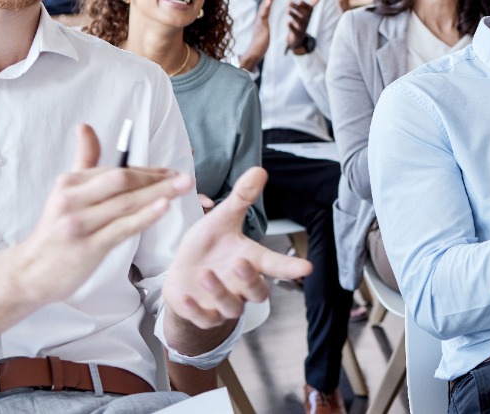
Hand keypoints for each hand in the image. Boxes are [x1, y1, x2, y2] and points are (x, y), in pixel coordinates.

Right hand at [17, 125, 192, 303]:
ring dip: (159, 193)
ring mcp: (79, 223)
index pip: (116, 170)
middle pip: (122, 180)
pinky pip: (121, 228)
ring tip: (184, 187)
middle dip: (156, 178)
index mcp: (70, 182)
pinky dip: (144, 216)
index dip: (147, 170)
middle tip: (184, 178)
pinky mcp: (87, 247)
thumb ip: (83, 161)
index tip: (170, 172)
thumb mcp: (65, 192)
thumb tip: (85, 127)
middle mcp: (72, 199)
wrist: (31, 272)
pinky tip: (163, 207)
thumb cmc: (56, 231)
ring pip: (125, 203)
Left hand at [164, 167, 312, 328]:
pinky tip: (185, 296)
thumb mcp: (222, 220)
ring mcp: (223, 304)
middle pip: (258, 292)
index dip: (291, 268)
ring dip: (220, 292)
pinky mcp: (202, 315)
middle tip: (241, 263)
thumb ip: (241, 198)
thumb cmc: (209, 248)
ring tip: (206, 273)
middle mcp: (241, 287)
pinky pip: (202, 319)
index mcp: (250, 262)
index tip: (307, 268)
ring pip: (232, 308)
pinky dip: (194, 310)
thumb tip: (260, 169)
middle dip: (251, 280)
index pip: (276, 265)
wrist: (183, 276)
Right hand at [239, 0, 277, 69]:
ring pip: (264, 6)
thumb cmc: (259, 44)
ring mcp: (259, 21)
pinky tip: (270, 1)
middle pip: (266, 1)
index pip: (267, 4)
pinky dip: (266, 7)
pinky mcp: (261, 27)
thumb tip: (263, 21)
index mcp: (262, 18)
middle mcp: (260, 18)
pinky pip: (263, 15)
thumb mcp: (264, 32)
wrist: (253, 54)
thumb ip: (263, 24)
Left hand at [286, 0, 319, 54]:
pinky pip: (294, 30)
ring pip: (298, 21)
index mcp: (308, 15)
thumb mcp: (306, 14)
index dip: (304, 5)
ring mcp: (302, 27)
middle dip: (296, 8)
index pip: (308, 9)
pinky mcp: (297, 33)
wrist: (299, 36)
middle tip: (289, 2)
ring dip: (293, 15)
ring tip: (287, 10)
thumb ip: (311, 5)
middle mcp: (306, 20)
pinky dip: (291, 26)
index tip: (300, 0)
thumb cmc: (302, 21)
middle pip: (302, 14)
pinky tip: (288, 22)